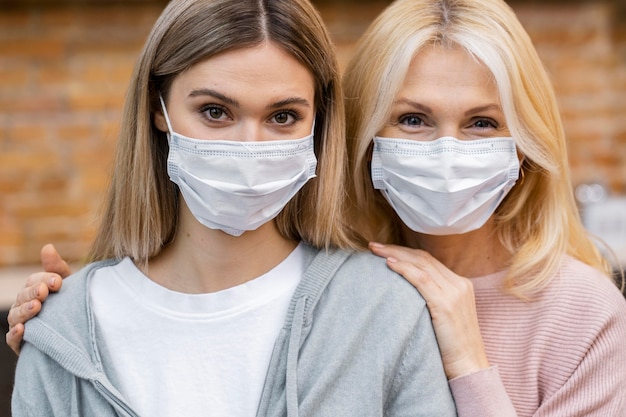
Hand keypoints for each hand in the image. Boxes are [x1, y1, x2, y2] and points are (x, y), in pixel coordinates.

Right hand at [6, 244, 70, 354]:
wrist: (81, 332)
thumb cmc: (71, 304)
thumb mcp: (68, 284)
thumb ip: (56, 267)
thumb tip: (47, 247)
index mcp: (35, 289)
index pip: (33, 281)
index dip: (44, 279)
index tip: (58, 281)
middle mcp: (25, 305)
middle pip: (23, 296)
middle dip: (33, 293)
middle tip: (44, 292)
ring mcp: (22, 324)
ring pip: (15, 316)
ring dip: (25, 311)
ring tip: (36, 307)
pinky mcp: (22, 343)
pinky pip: (12, 339)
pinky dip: (15, 334)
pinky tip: (22, 329)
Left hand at [369, 242, 489, 379]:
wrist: (470, 368)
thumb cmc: (452, 349)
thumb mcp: (445, 318)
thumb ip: (432, 300)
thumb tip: (405, 294)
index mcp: (461, 285)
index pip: (428, 261)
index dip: (405, 253)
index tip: (384, 251)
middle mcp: (459, 284)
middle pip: (423, 258)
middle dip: (396, 249)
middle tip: (374, 246)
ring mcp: (455, 293)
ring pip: (421, 264)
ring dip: (395, 254)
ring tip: (375, 251)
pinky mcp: (446, 304)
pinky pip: (422, 280)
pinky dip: (404, 269)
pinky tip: (389, 264)